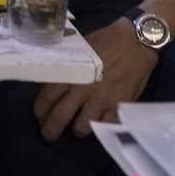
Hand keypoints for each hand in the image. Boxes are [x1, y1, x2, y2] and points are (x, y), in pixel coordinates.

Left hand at [32, 18, 157, 139]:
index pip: (47, 98)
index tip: (39, 116)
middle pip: (60, 117)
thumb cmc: (106, 40)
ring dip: (77, 129)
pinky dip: (100, 129)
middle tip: (48, 135)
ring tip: (76, 127)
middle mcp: (83, 90)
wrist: (136, 41)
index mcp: (71, 73)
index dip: (40, 111)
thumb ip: (67, 62)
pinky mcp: (120, 107)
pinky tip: (97, 125)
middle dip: (50, 130)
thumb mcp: (80, 47)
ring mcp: (102, 100)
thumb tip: (51, 66)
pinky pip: (106, 127)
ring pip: (82, 127)